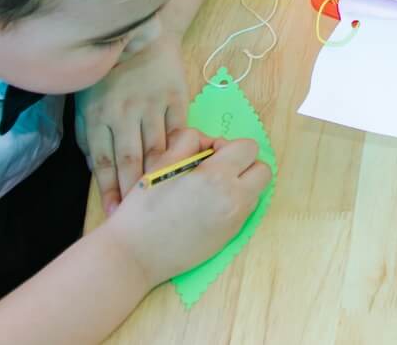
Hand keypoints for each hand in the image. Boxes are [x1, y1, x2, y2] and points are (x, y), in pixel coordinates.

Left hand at [76, 32, 186, 212]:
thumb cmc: (106, 77)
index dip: (109, 191)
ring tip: (162, 199)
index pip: (104, 162)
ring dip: (158, 177)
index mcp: (98, 116)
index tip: (114, 213)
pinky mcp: (175, 97)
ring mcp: (152, 104)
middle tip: (140, 215)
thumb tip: (98, 172)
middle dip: (134, 191)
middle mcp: (124, 112)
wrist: (139, 36)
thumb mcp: (85, 105)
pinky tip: (184, 169)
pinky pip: (179, 130)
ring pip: (157, 149)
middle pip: (131, 160)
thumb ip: (88, 138)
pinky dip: (181, 151)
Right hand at [102, 131, 270, 285]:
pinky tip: (207, 207)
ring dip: (241, 184)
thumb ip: (188, 142)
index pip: (248, 147)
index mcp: (216, 177)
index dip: (227, 145)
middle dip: (243, 164)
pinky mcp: (230, 238)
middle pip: (262, 170)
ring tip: (209, 190)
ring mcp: (235, 221)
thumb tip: (205, 140)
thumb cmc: (142, 210)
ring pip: (257, 191)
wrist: (134, 256)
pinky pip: (245, 211)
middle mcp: (233, 199)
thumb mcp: (161, 164)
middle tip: (214, 170)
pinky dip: (234, 203)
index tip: (206, 155)